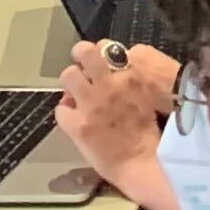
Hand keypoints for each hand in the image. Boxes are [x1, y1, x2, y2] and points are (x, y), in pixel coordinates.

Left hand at [56, 35, 177, 178]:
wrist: (143, 162)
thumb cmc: (148, 132)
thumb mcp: (144, 97)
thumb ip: (127, 82)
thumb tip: (107, 76)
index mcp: (130, 76)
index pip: (107, 47)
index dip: (100, 53)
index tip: (100, 63)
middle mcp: (108, 85)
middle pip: (85, 52)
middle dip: (80, 55)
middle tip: (81, 67)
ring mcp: (91, 104)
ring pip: (68, 75)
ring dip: (70, 84)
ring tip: (75, 94)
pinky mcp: (78, 125)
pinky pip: (61, 110)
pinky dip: (66, 114)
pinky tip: (74, 121)